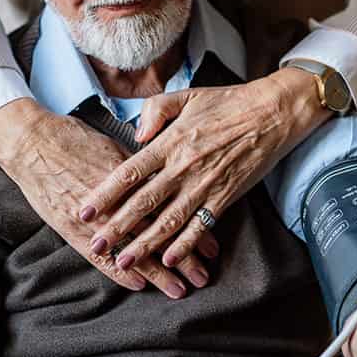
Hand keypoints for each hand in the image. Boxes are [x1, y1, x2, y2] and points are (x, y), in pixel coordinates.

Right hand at [0, 98, 215, 297]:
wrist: (32, 142)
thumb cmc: (75, 140)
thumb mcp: (115, 147)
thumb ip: (141, 169)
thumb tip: (166, 181)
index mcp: (131, 178)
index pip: (170, 210)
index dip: (193, 229)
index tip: (213, 247)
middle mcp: (116, 201)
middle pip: (157, 234)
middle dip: (182, 259)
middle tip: (203, 276)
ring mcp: (93, 218)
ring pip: (133, 250)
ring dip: (156, 272)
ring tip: (179, 289)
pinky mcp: (72, 228)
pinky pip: (99, 257)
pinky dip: (119, 272)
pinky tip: (137, 286)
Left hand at [80, 69, 328, 268]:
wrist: (271, 113)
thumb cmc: (228, 102)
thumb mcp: (186, 95)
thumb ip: (155, 112)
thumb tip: (135, 136)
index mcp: (170, 142)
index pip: (129, 172)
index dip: (105, 194)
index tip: (85, 210)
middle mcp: (183, 167)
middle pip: (143, 203)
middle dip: (117, 228)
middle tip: (96, 246)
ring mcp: (205, 184)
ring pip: (169, 221)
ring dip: (145, 244)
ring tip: (124, 260)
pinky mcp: (225, 196)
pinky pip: (201, 225)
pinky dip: (185, 245)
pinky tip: (168, 259)